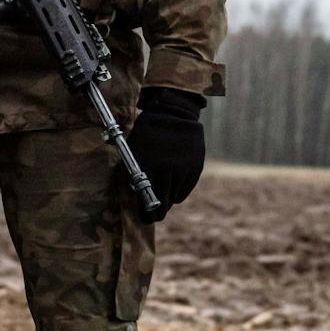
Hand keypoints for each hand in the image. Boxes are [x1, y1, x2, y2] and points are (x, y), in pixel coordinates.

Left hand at [126, 87, 205, 221]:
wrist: (173, 113)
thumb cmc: (147, 133)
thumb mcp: (134, 152)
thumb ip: (134, 175)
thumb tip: (137, 197)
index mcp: (149, 170)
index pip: (148, 206)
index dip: (146, 215)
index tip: (145, 217)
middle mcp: (167, 173)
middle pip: (164, 205)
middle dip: (157, 210)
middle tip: (154, 210)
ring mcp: (183, 171)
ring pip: (175, 198)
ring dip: (168, 197)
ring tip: (163, 189)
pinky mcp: (195, 168)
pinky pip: (185, 189)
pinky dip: (179, 189)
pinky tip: (174, 181)